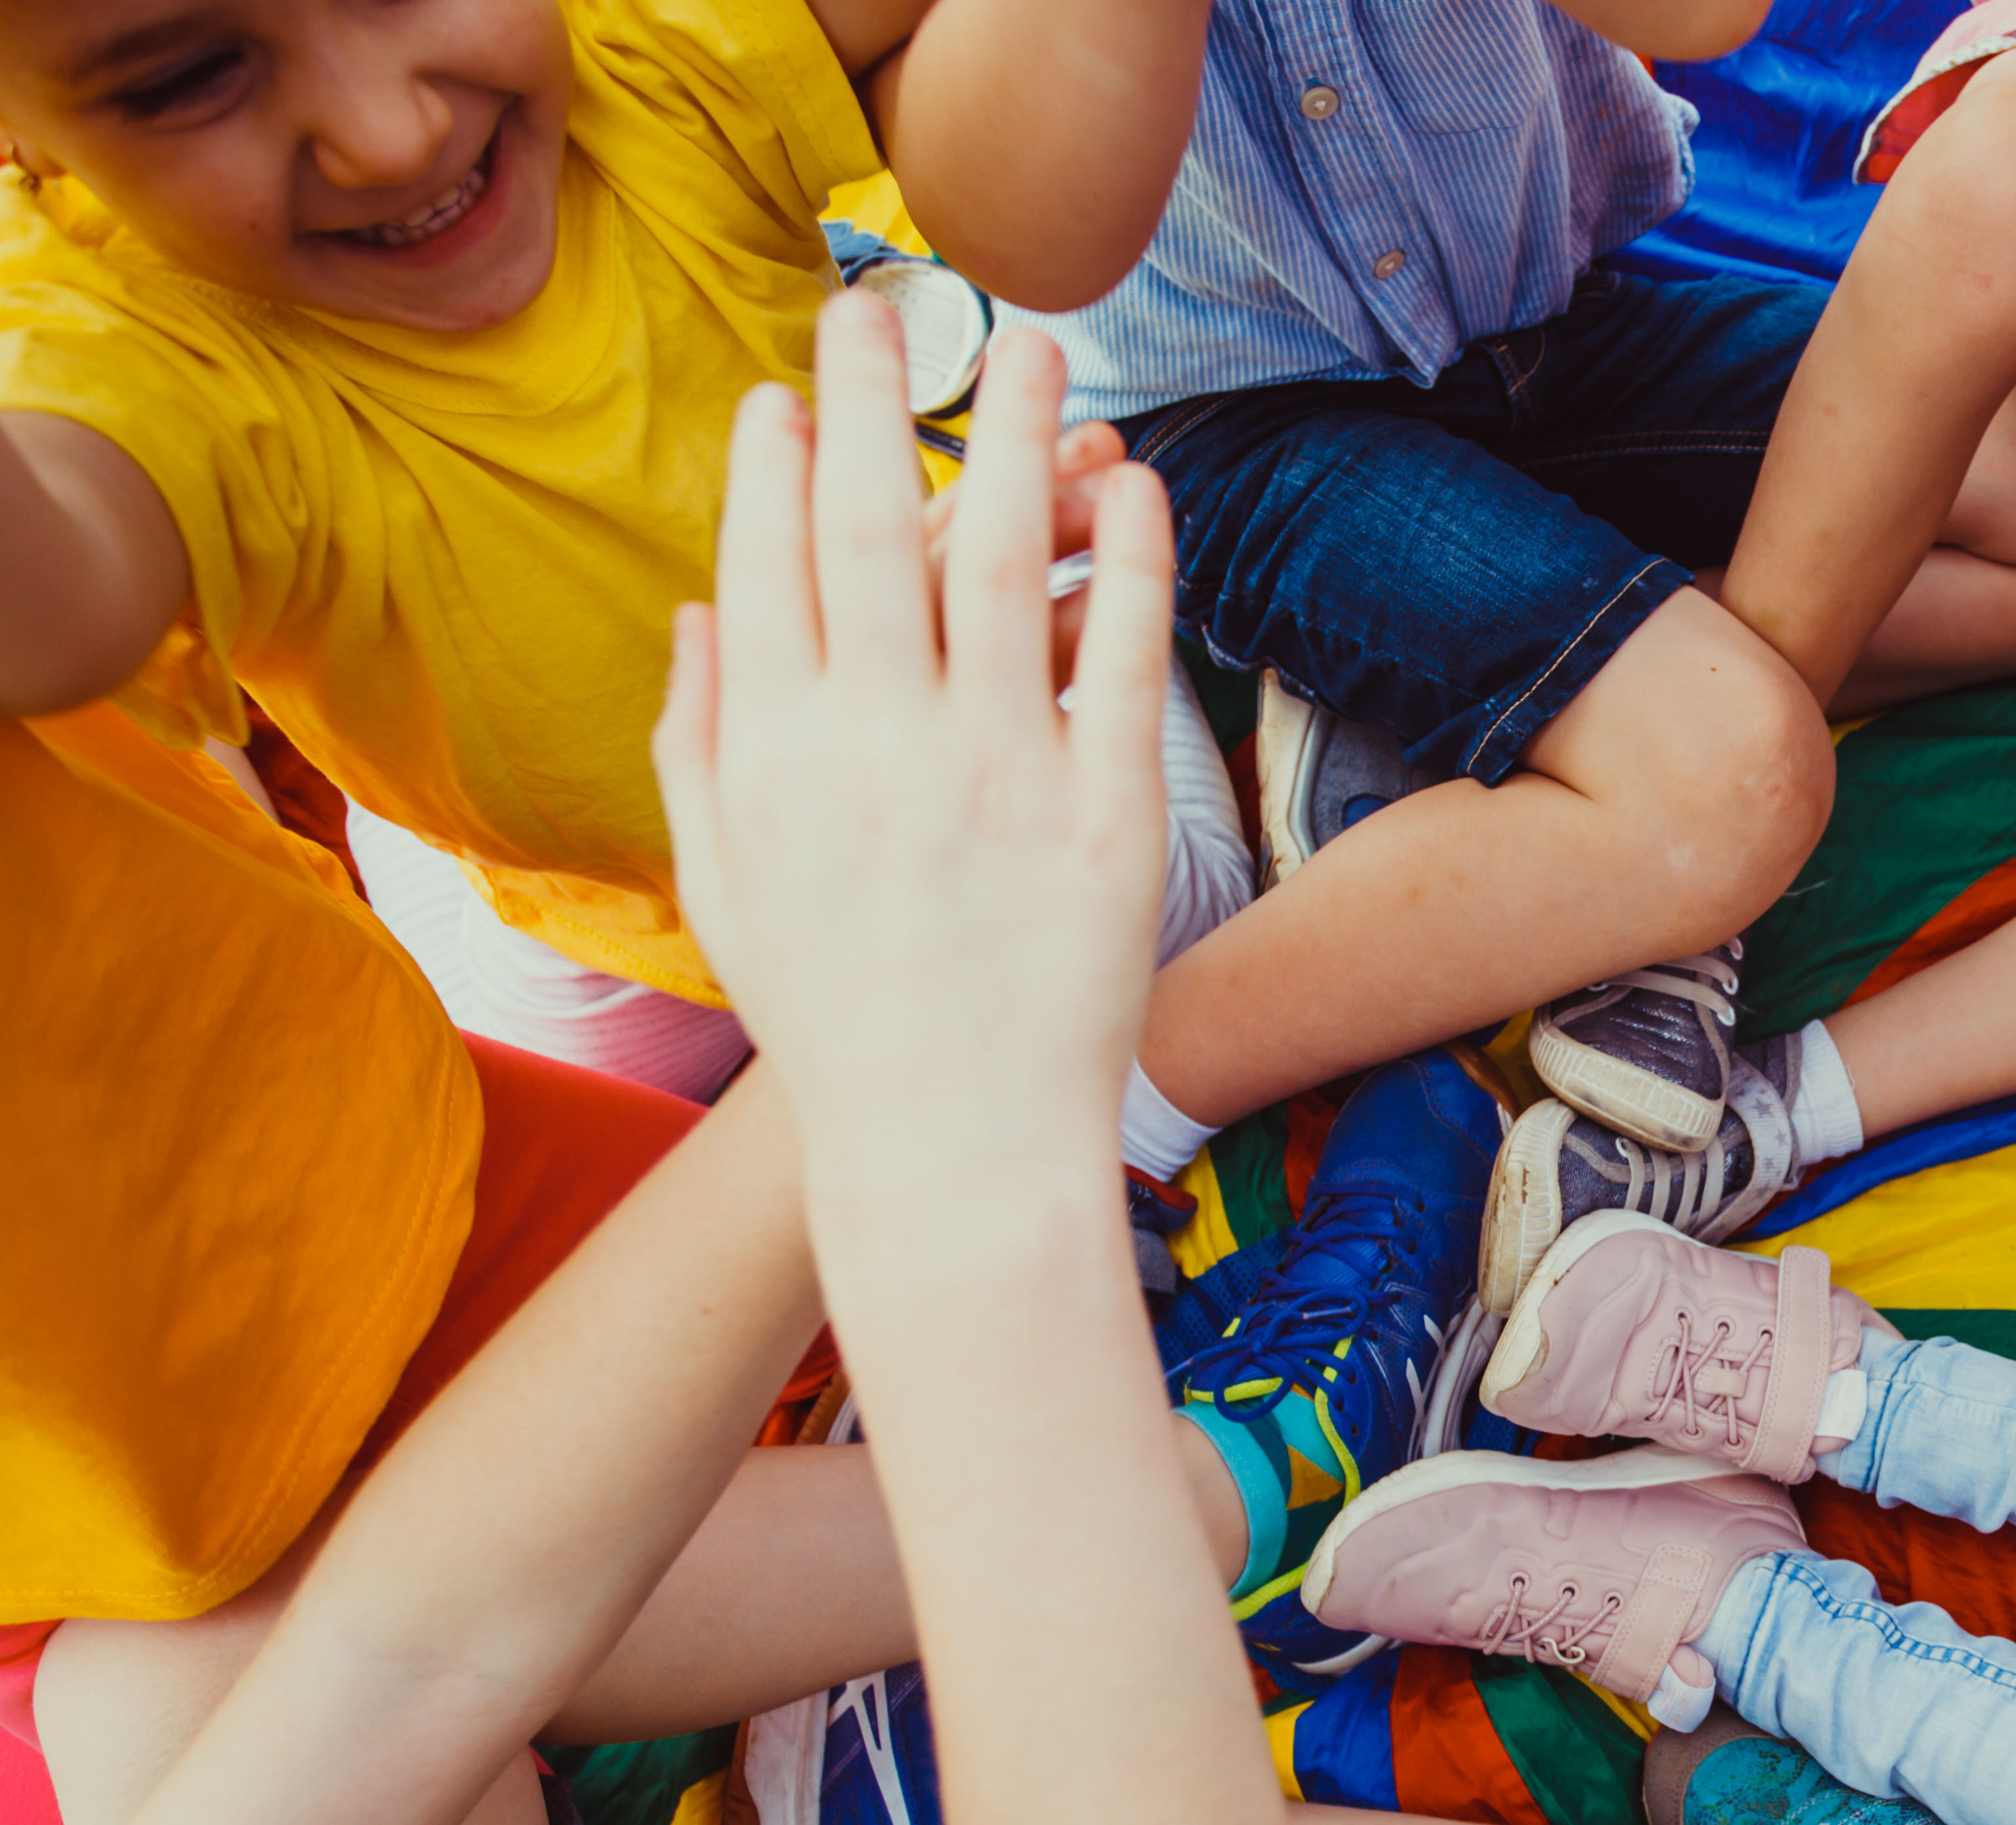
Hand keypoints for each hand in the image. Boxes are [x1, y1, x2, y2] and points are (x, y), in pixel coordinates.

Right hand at [654, 297, 1173, 1206]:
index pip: (769, 563)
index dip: (780, 463)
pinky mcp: (1105, 812)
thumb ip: (697, 739)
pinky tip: (1135, 488)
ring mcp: (998, 771)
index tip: (797, 392)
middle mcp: (880, 743)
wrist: (954, 1148)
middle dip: (878, 398)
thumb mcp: (722, 882)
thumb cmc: (835, 1015)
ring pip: (1004, 561)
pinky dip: (1128, 561)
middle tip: (887, 302)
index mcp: (777, 754)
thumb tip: (702, 610)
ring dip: (1015, 437)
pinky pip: (1120, 656)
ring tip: (1032, 342)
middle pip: (878, 526)